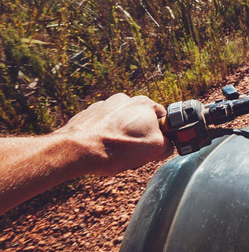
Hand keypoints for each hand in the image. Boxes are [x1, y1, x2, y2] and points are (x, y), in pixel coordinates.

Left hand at [57, 93, 173, 175]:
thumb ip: (169, 144)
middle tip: (134, 151)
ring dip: (121, 134)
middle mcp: (125, 99)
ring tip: (115, 151)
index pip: (162, 118)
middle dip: (139, 134)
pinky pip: (103, 125)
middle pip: (140, 119)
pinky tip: (102, 148)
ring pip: (121, 122)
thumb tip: (168, 144)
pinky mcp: (89, 113)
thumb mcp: (155, 150)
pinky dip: (105, 134)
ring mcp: (105, 105)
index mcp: (145, 104)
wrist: (77, 150)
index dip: (160, 134)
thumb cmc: (117, 148)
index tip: (153, 146)